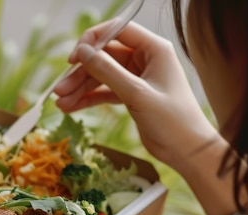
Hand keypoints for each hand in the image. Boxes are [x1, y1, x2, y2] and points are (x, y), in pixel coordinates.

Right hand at [54, 21, 217, 168]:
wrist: (187, 150)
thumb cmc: (172, 120)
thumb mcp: (137, 94)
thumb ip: (108, 71)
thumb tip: (82, 52)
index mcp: (154, 49)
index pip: (117, 30)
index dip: (92, 40)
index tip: (74, 58)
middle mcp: (145, 59)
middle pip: (104, 56)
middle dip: (81, 73)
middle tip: (60, 89)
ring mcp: (137, 78)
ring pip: (101, 76)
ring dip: (80, 88)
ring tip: (61, 103)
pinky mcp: (131, 96)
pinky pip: (104, 91)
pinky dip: (88, 99)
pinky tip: (70, 108)